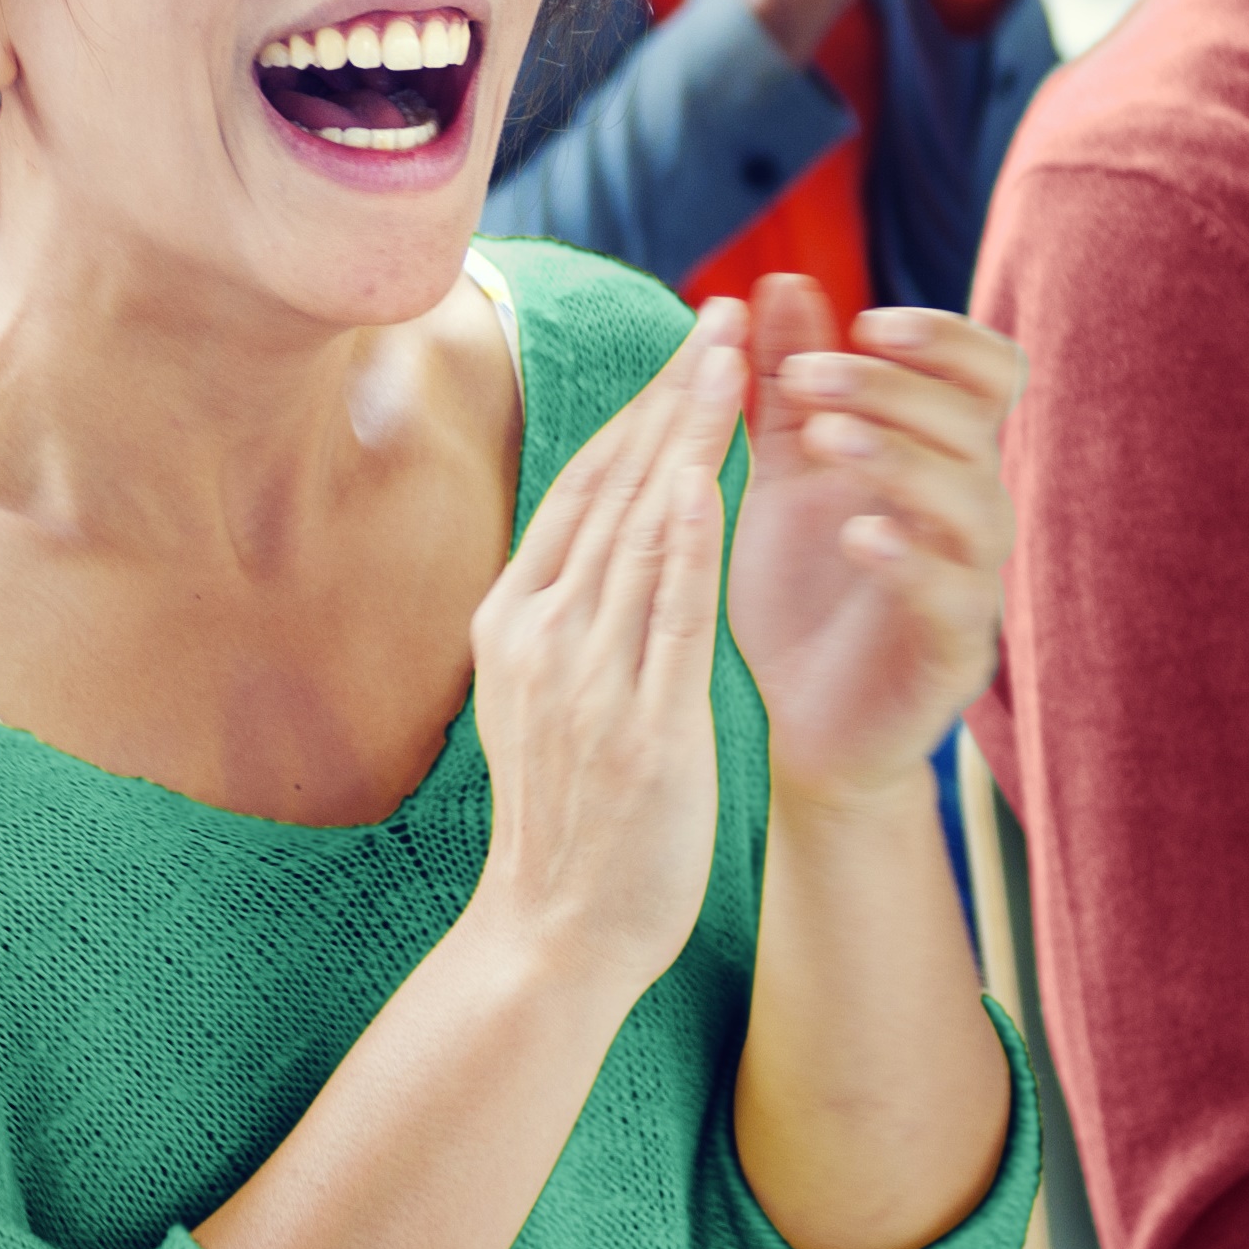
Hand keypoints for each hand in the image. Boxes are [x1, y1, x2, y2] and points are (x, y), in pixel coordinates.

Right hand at [466, 305, 746, 1008]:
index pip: (583, 489)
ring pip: (641, 525)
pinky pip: (668, 607)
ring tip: (735, 359)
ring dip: (689, 433)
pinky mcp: (641, 721)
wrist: (550, 935)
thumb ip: (570, 617)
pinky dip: (691, 530)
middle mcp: (541, 633)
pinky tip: (720, 471)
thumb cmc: (565, 822)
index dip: (638, 409)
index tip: (685, 345)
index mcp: (513, 620)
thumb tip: (600, 544)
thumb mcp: (541, 698)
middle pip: (612, 484)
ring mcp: (586, 675)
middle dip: (669, 392)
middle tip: (720, 313)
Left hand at [727, 278, 1023, 806]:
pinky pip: (955, 596)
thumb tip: (780, 281)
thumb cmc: (789, 593)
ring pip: (975, 501)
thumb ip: (784, 383)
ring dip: (901, 458)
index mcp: (938, 457)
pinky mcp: (954, 655)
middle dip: (893, 387)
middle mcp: (970, 512)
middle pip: (976, 423)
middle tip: (807, 378)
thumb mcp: (777, 475)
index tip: (867, 320)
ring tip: (825, 438)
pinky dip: (911, 557)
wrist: (781, 726)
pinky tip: (858, 534)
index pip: (988, 373)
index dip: (944, 338)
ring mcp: (970, 585)